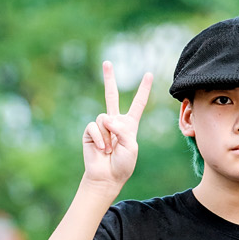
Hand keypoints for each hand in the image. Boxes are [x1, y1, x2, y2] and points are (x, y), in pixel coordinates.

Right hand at [82, 61, 152, 188]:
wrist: (107, 177)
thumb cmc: (123, 164)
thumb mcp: (131, 146)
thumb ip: (123, 129)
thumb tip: (107, 119)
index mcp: (129, 125)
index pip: (138, 104)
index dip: (143, 90)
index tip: (149, 74)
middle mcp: (115, 122)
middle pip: (111, 96)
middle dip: (109, 79)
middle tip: (107, 62)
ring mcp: (102, 126)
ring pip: (105, 118)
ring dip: (108, 136)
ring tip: (109, 149)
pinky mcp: (90, 131)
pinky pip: (95, 127)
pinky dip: (99, 138)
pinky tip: (101, 149)